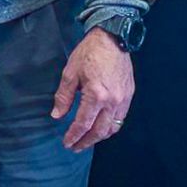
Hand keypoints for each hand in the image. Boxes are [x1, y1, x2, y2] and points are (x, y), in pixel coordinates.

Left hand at [52, 27, 134, 150]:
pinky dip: (110, 127)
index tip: (66, 143)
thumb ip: (64, 96)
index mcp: (96, 95)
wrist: (112, 39)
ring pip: (112, 128)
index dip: (74, 135)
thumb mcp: (70, 73)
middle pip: (100, 131)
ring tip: (86, 140)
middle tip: (75, 147)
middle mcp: (112, 102)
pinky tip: (100, 127)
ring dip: (99, 137)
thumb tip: (57, 115)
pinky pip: (120, 119)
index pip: (83, 123)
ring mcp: (123, 100)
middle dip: (86, 142)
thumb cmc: (89, 53)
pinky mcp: (129, 96)